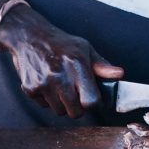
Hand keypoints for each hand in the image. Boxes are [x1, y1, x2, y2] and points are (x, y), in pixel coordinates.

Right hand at [0, 7, 122, 116]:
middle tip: (76, 94)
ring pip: (59, 111)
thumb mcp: (84, 49)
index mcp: (77, 66)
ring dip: (62, 104)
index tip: (93, 99)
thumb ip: (101, 66)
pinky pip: (44, 106)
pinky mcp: (30, 88)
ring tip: (60, 86)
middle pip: (75, 112)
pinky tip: (47, 83)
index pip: (91, 101)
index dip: (94, 104)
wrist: (29, 36)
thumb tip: (119, 74)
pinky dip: (47, 99)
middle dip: (78, 107)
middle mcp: (59, 76)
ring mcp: (43, 84)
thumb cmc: (60, 43)